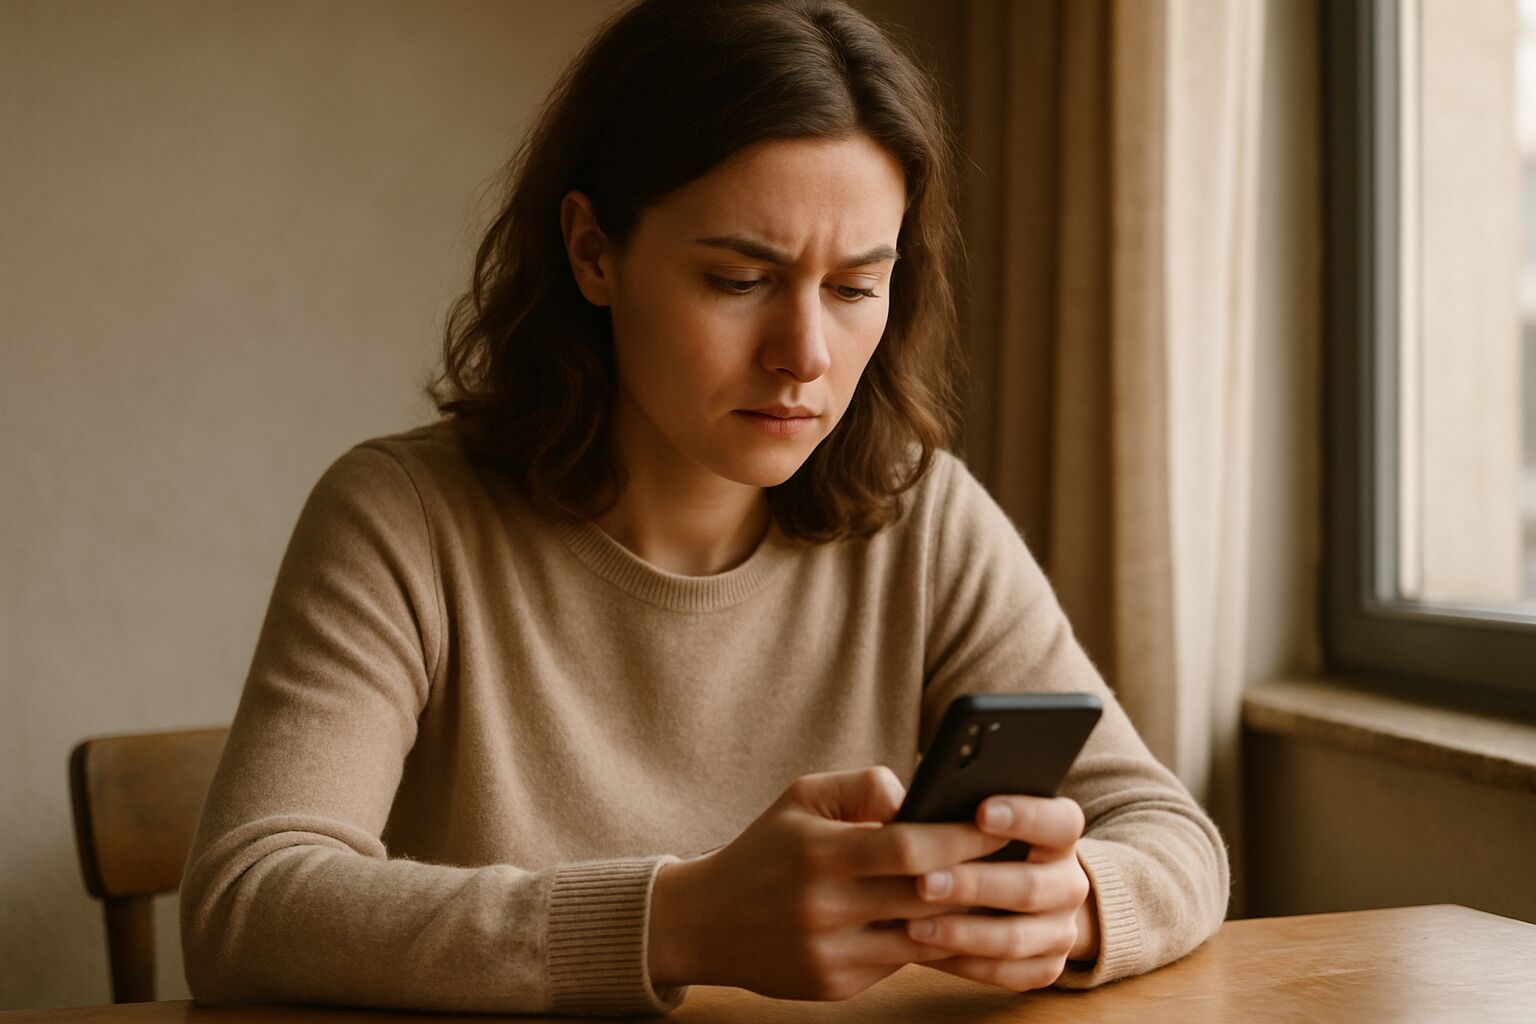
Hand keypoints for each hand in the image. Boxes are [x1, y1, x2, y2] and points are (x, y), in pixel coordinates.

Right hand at [647, 766, 1009, 999]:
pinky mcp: (835, 985)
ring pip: (924, 937)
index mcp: (820, 854)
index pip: (910, 847)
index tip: (1005, 821)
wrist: (705, 922)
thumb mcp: (801, 797)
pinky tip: (965, 924)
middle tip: (1025, 856)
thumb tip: (918, 795)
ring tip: (1008, 891)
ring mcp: (832, 953)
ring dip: (970, 917)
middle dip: (981, 875)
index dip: (964, 836)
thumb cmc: (766, 849)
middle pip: (927, 896)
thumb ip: (862, 786)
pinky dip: (935, 942)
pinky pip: (902, 963)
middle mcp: (826, 908)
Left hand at [905, 795, 1095, 991]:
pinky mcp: (1046, 968)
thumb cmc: (976, 843)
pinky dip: (963, 963)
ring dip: (962, 932)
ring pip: (1015, 938)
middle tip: (924, 882)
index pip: (1061, 821)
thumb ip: (953, 807)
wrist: (1011, 894)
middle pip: (1031, 886)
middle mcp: (1069, 884)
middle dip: (974, 885)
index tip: (981, 810)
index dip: (1026, 816)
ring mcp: (1061, 930)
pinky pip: (1006, 973)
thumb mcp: (974, 818)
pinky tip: (924, 951)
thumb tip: (902, 808)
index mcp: (1060, 835)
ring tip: (912, 925)